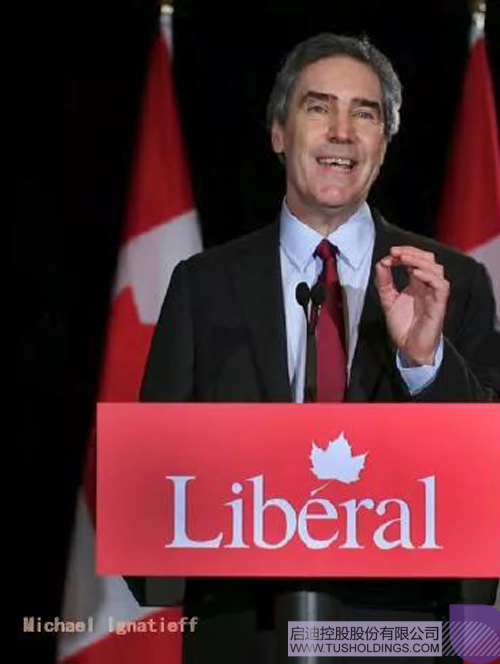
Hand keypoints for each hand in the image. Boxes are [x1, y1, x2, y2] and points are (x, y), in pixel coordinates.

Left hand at [375, 246, 449, 365]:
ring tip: (403, 259)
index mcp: (418, 284)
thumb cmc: (404, 326)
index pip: (418, 260)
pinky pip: (441, 286)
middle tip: (395, 252)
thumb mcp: (388, 300)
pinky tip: (414, 273)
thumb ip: (384, 282)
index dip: (406, 253)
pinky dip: (429, 277)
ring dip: (419, 261)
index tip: (391, 253)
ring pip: (436, 269)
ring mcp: (434, 295)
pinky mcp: (439, 305)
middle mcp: (428, 287)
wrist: (409, 348)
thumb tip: (381, 263)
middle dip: (412, 252)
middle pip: (429, 260)